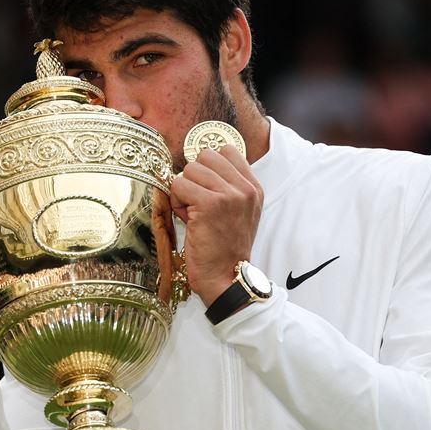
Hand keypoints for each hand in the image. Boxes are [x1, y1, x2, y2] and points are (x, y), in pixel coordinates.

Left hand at [169, 145, 262, 305]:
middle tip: (197, 203)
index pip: (226, 151)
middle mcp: (245, 188)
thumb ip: (226, 187)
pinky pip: (178, 184)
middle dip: (194, 177)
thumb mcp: (238, 213)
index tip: (207, 190)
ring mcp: (229, 195)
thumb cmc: (225, 249)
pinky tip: (187, 220)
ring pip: (190, 169)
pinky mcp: (209, 204)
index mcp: (254, 188)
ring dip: (183, 191)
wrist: (227, 278)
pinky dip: (176, 202)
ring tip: (192, 213)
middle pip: (205, 156)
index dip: (209, 168)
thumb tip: (196, 164)